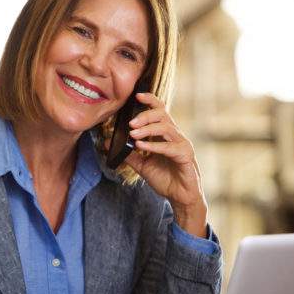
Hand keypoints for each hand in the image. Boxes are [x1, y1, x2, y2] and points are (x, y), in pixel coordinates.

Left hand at [122, 92, 207, 236]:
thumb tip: (107, 144)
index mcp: (165, 134)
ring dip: (148, 129)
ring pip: (166, 127)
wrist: (180, 197)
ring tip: (133, 134)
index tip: (136, 96)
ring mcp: (182, 144)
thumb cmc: (165, 178)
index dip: (150, 100)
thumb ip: (127, 154)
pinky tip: (141, 146)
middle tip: (130, 123)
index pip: (160, 110)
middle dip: (145, 115)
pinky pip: (170, 147)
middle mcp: (175, 136)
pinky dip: (154, 145)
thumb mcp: (142, 166)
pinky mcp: (185, 156)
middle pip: (162, 115)